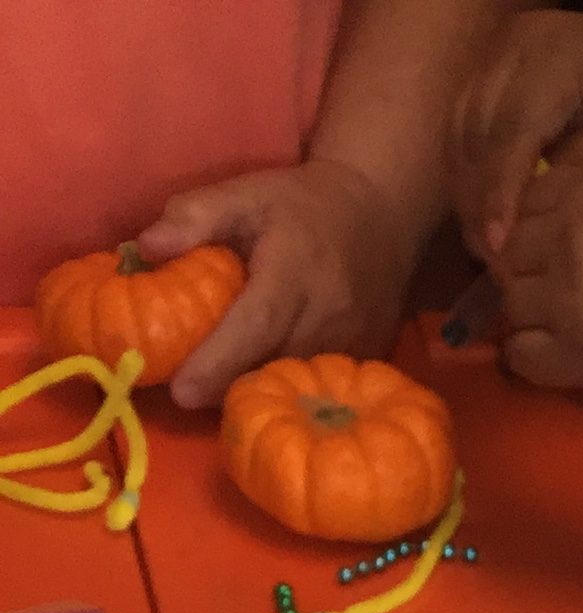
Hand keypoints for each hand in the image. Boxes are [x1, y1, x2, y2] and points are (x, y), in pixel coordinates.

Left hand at [133, 163, 417, 409]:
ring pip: (293, 384)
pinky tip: (261, 380)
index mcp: (294, 272)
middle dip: (224, 386)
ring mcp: (353, 345)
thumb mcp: (245, 193)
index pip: (255, 326)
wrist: (380, 214)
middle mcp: (328, 316)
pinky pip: (317, 386)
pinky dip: (285, 390)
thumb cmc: (302, 204)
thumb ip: (194, 216)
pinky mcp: (366, 360)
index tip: (181, 391)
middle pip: (269, 367)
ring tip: (218, 388)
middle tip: (185, 392)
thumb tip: (144, 248)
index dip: (217, 361)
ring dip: (252, 391)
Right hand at [452, 6, 582, 262]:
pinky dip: (469, 165)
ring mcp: (496, 52)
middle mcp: (515, 46)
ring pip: (459, 126)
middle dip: (476, 195)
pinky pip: (464, 120)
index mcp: (557, 57)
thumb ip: (578, 172)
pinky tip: (482, 206)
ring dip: (465, 184)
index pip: (513, 130)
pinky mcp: (489, 66)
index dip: (499, 190)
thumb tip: (527, 217)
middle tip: (489, 256)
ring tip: (483, 239)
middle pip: (474, 127)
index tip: (497, 244)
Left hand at [494, 164, 582, 419]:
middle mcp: (569, 240)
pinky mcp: (580, 359)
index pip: (525, 202)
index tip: (551, 253)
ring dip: (533, 319)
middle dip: (530, 275)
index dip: (533, 230)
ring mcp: (569, 302)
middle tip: (562, 298)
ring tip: (567, 331)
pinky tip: (562, 359)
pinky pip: (522, 355)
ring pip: (512, 306)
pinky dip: (534, 359)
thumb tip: (554, 239)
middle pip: (511, 255)